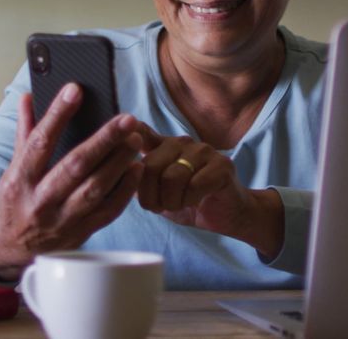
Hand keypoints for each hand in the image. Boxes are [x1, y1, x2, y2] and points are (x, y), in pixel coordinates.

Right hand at [0, 84, 144, 279]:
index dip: (57, 114)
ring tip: (135, 140)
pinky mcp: (81, 233)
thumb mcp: (12, 168)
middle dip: (104, 140)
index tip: (75, 90)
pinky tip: (136, 169)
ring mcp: (62, 220)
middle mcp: (40, 201)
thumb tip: (28, 97)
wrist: (12, 248)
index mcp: (19, 181)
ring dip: (119, 163)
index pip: (39, 142)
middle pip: (75, 166)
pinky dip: (125, 190)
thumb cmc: (16, 200)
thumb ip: (24, 132)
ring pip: (95, 189)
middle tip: (127, 119)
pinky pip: (108, 211)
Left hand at [135, 128, 284, 258]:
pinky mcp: (222, 165)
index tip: (122, 138)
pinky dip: (190, 201)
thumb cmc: (191, 203)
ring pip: (172, 177)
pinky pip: (194, 186)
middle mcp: (183, 143)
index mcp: (165, 147)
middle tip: (160, 207)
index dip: (130, 134)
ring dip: (171, 201)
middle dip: (151, 196)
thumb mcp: (160, 194)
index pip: (142, 133)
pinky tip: (197, 202)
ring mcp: (204, 151)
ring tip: (179, 205)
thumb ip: (142, 182)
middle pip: (151, 166)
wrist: (229, 214)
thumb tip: (118, 174)